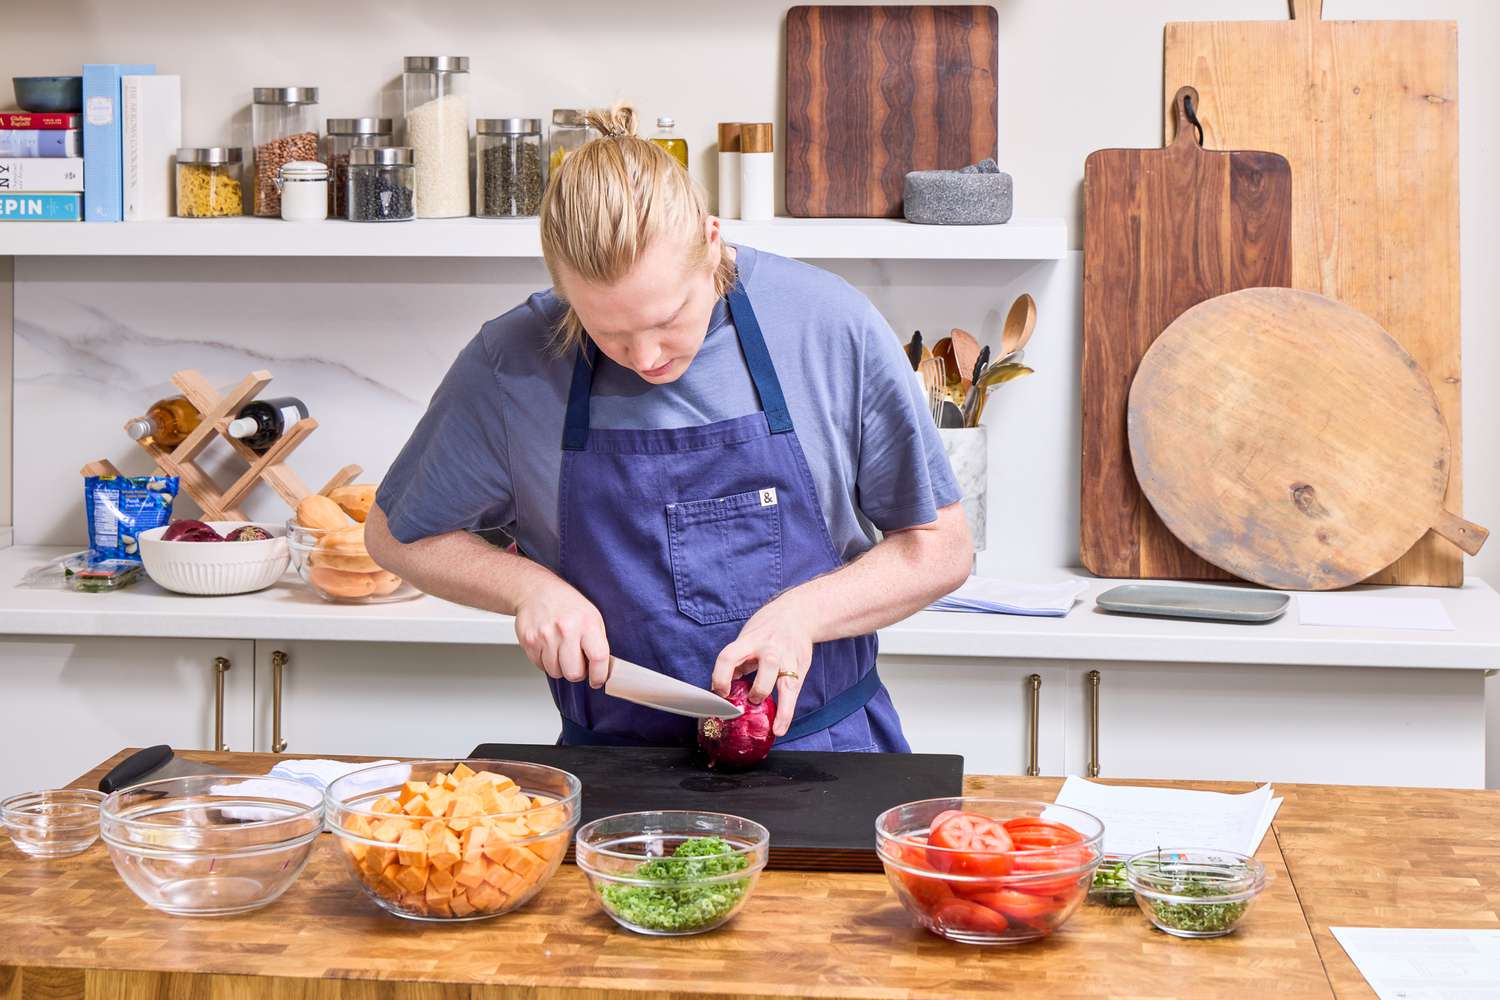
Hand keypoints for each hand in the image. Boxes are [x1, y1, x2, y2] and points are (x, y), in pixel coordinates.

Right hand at [514, 577, 610, 687]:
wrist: (536, 590)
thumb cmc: (567, 604)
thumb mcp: (592, 616)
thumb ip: (598, 642)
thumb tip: (604, 669)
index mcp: (587, 623)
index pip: (598, 658)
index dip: (599, 675)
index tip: (597, 680)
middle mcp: (566, 630)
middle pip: (574, 673)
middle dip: (577, 673)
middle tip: (576, 663)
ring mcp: (545, 636)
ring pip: (556, 672)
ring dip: (560, 667)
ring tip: (561, 650)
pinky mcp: (529, 641)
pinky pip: (540, 666)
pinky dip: (545, 661)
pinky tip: (548, 646)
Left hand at [711, 599, 813, 737]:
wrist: (798, 615)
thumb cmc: (767, 630)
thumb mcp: (747, 638)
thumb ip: (737, 660)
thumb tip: (719, 687)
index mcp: (750, 641)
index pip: (729, 657)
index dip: (720, 677)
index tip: (719, 693)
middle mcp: (770, 649)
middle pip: (766, 666)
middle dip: (755, 689)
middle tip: (745, 700)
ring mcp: (787, 659)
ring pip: (784, 682)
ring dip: (771, 699)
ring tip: (759, 706)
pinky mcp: (798, 669)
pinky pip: (792, 695)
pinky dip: (785, 715)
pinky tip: (779, 729)